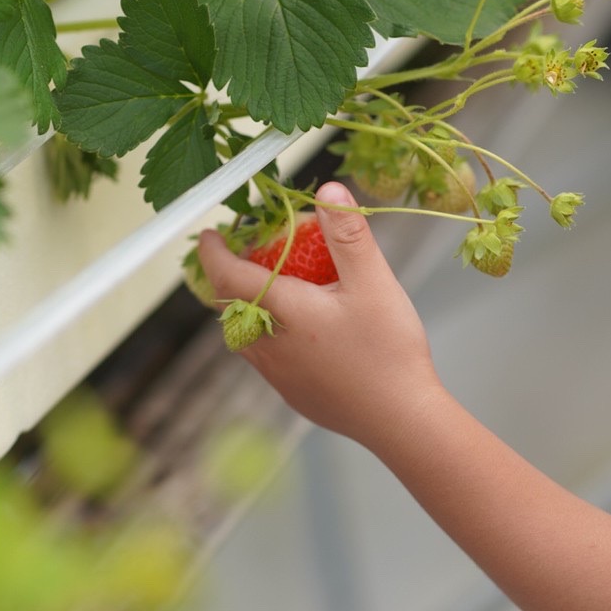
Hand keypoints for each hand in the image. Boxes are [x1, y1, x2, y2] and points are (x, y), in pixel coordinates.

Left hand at [196, 181, 443, 446]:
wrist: (400, 421)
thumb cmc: (388, 350)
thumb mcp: (374, 283)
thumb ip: (348, 234)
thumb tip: (328, 189)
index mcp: (281, 311)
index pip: (227, 276)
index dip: (212, 252)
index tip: (209, 234)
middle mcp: (267, 346)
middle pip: (227, 306)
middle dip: (228, 276)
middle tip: (244, 252)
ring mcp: (276, 375)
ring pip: (242, 334)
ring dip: (245, 306)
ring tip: (268, 287)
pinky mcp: (291, 393)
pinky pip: (263, 356)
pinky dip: (265, 332)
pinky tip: (296, 329)